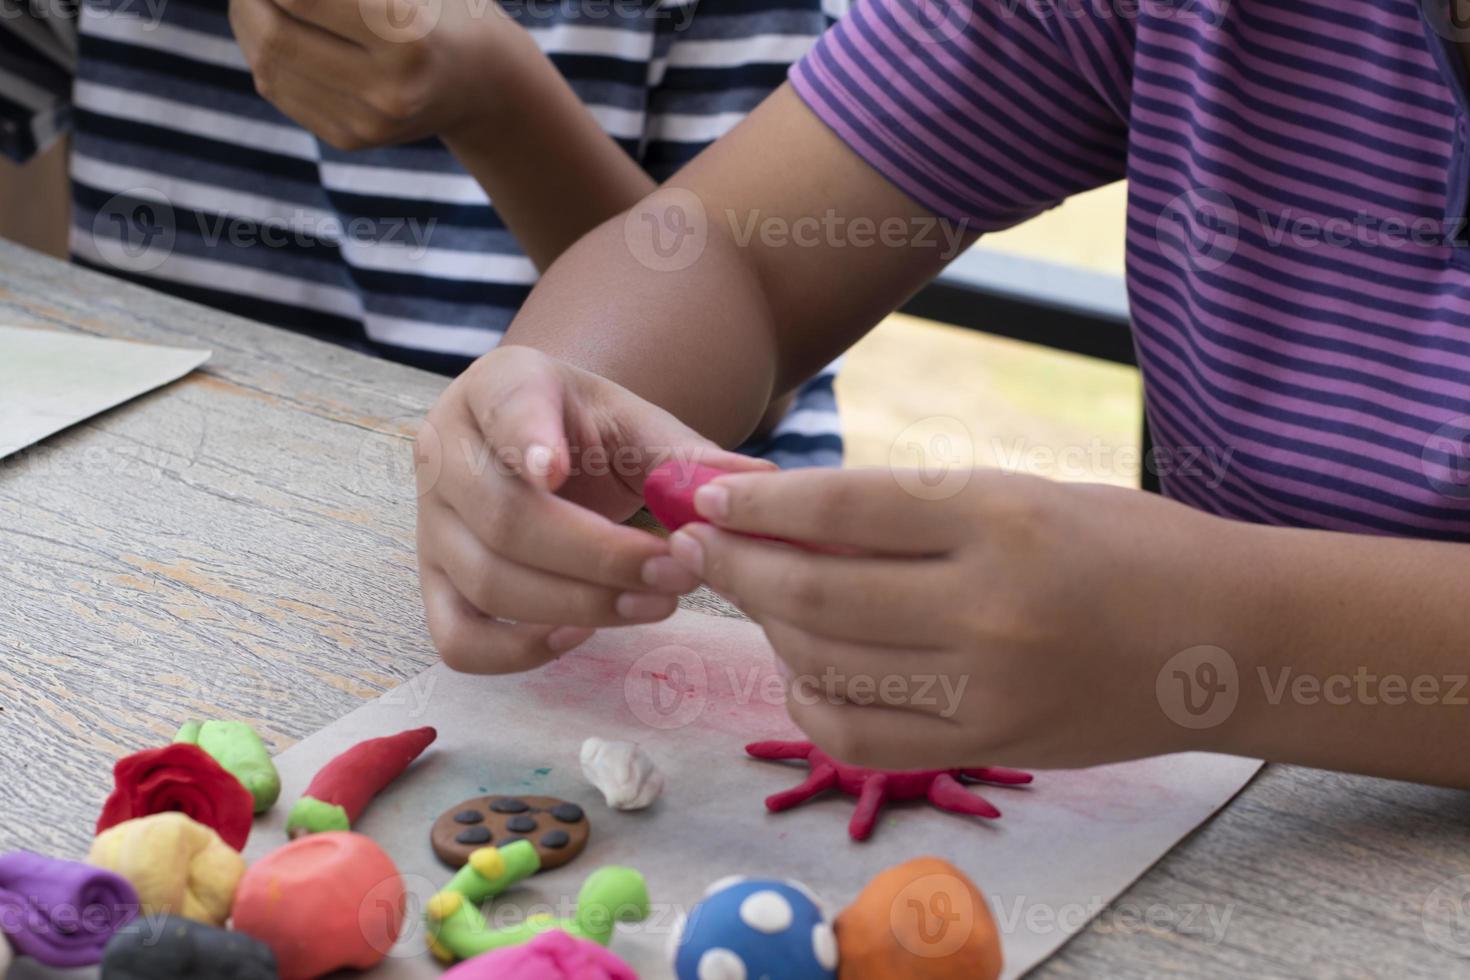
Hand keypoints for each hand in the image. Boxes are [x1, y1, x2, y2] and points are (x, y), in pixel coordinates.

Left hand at [230, 0, 534, 148]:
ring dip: (246, 23)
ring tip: (253, 0)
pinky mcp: (352, 139)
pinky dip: (260, 54)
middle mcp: (390, 88)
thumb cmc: (442, 6)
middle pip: (276, 36)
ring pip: (269, 67)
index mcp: (407, 35)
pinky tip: (267, 29)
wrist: (483, 81)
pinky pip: (280, 92)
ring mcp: (370, 122)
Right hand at [415, 346, 771, 673]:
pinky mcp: (435, 586)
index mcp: (499, 387)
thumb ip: (687, 457)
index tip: (555, 467)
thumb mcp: (637, 427)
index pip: (503, 408)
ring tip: (655, 602)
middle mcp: (445, 452)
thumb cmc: (592, 436)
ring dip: (581, 605)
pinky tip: (581, 634)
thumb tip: (755, 484)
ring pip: (488, 583)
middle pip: (506, 518)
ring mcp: (430, 525)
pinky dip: (519, 651)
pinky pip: (460, 639)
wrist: (547, 455)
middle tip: (678, 571)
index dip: (525, 438)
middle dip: (601, 557)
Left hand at [665, 468, 1256, 770]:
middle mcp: (988, 607)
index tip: (705, 494)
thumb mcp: (1022, 496)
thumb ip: (911, 513)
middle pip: (815, 592)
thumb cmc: (1128, 545)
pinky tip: (805, 666)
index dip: (757, 502)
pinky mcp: (989, 747)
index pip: (843, 506)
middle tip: (694, 547)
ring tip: (754, 597)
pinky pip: (861, 735)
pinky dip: (811, 699)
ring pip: (826, 665)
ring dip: (767, 629)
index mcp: (1002, 517)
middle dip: (735, 566)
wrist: (1229, 640)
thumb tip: (789, 515)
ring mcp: (988, 689)